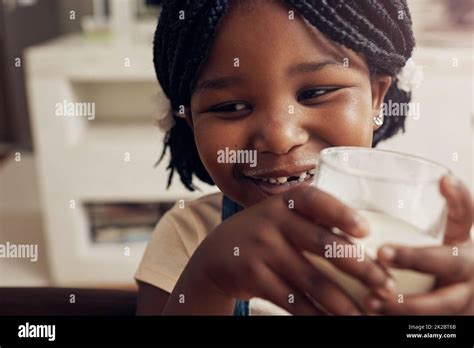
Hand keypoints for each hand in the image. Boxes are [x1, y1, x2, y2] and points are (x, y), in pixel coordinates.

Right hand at [183, 186, 392, 314]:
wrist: (217, 253)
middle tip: (386, 286)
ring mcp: (261, 249)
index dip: (341, 213)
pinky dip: (316, 315)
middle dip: (360, 268)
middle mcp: (272, 222)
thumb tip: (364, 240)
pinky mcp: (254, 276)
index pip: (315, 200)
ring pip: (311, 280)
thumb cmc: (264, 233)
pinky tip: (333, 322)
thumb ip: (312, 220)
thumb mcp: (281, 216)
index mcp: (285, 203)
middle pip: (322, 244)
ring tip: (367, 314)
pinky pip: (292, 301)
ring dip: (343, 302)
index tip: (367, 231)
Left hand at [365, 174, 473, 314]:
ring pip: (441, 305)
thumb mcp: (426, 243)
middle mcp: (466, 269)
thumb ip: (403, 228)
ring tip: (371, 300)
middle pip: (450, 262)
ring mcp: (462, 299)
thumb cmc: (429, 267)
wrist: (452, 302)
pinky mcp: (452, 321)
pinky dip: (399, 323)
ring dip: (405, 304)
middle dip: (415, 258)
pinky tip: (372, 318)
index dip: (459, 199)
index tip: (444, 179)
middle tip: (383, 253)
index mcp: (459, 243)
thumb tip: (353, 210)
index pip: (465, 216)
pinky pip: (429, 327)